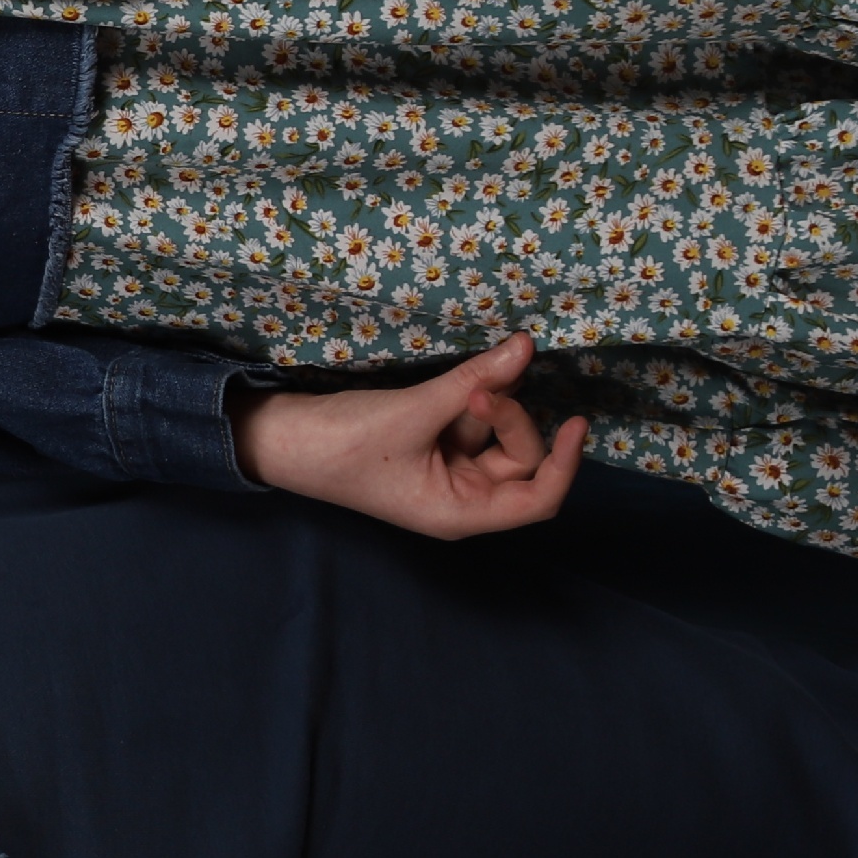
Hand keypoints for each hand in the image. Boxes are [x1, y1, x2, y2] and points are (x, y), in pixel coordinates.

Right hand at [230, 335, 588, 539]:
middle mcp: (461, 496)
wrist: (283, 438)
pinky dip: (473, 396)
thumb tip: (527, 346)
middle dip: (507, 416)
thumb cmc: (342, 445)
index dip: (563, 463)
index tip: (574, 419)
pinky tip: (465, 378)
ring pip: (495, 433)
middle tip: (475, 385)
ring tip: (463, 380)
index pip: (538, 499)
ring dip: (488, 401)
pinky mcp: (433, 444)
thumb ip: (474, 381)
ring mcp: (447, 469)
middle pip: (520, 458)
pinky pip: (472, 420)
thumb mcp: (413, 412)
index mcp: (460, 511)